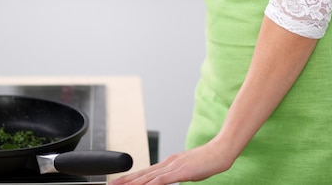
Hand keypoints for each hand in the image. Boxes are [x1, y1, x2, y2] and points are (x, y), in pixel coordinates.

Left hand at [110, 140, 232, 183]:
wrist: (220, 150)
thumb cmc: (207, 161)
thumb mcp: (187, 169)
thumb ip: (175, 174)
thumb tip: (165, 180)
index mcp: (169, 162)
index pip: (146, 172)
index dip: (131, 177)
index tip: (118, 182)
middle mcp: (168, 162)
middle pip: (143, 173)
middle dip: (126, 180)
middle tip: (111, 184)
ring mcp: (174, 166)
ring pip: (149, 176)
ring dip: (133, 182)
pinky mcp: (181, 171)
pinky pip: (163, 179)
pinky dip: (152, 184)